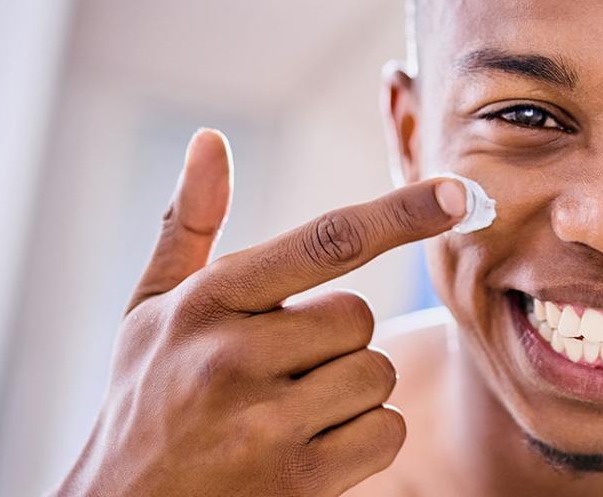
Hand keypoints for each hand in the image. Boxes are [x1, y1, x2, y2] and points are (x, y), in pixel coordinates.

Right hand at [53, 129, 465, 495]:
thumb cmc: (146, 400)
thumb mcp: (150, 311)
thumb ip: (189, 226)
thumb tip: (209, 140)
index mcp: (206, 303)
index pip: (324, 243)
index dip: (399, 214)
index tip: (456, 192)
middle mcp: (233, 358)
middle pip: (359, 318)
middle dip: (336, 340)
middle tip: (283, 369)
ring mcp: (266, 424)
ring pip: (377, 375)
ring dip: (349, 392)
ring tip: (286, 414)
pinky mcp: (299, 481)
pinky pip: (386, 431)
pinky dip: (364, 440)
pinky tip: (310, 451)